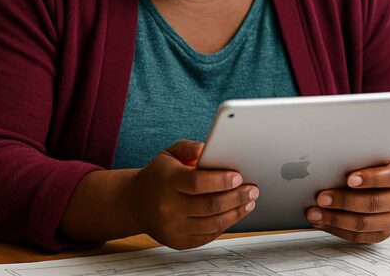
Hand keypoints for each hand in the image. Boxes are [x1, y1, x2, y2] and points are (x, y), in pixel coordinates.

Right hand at [127, 140, 258, 249]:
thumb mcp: (169, 154)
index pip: (196, 183)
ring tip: (248, 202)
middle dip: (236, 197)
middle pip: (209, 205)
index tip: (239, 176)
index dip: (220, 181)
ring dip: (236, 213)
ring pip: (212, 223)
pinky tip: (235, 214)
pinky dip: (225, 225)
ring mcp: (171, 227)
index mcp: (165, 181)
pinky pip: (208, 235)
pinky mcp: (177, 241)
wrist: (136, 202)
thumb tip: (208, 148)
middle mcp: (166, 206)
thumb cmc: (159, 175)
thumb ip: (189, 147)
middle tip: (252, 190)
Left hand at [306, 147, 389, 243]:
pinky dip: (336, 230)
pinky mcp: (381, 234)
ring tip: (314, 212)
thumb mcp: (379, 153)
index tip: (349, 178)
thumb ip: (372, 146)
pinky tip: (320, 222)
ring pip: (363, 223)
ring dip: (335, 218)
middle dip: (344, 200)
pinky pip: (358, 237)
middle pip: (373, 203)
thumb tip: (361, 135)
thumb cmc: (378, 166)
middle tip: (321, 196)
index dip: (371, 178)